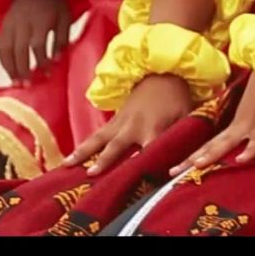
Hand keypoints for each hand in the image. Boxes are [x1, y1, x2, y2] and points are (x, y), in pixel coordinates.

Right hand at [0, 0, 71, 82]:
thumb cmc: (54, 2)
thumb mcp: (65, 16)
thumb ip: (62, 37)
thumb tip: (58, 60)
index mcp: (41, 18)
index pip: (37, 44)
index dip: (42, 60)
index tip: (47, 74)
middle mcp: (22, 21)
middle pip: (18, 49)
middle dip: (22, 69)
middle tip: (27, 85)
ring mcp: (10, 23)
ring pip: (5, 48)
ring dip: (9, 67)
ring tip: (16, 82)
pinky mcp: (3, 25)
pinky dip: (2, 59)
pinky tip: (8, 70)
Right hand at [63, 74, 192, 175]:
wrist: (161, 72)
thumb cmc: (177, 98)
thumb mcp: (187, 115)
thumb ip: (185, 136)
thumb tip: (188, 158)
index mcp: (154, 128)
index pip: (148, 152)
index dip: (143, 167)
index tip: (134, 182)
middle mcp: (133, 127)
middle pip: (116, 147)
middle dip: (105, 161)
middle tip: (91, 175)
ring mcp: (120, 123)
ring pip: (98, 139)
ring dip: (82, 152)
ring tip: (66, 165)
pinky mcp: (113, 120)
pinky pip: (97, 135)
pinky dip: (83, 146)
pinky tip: (69, 160)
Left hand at [172, 76, 254, 175]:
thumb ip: (249, 120)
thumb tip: (244, 134)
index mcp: (236, 122)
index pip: (211, 143)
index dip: (196, 155)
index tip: (178, 167)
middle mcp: (238, 124)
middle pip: (212, 145)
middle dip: (192, 160)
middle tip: (173, 172)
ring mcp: (250, 123)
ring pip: (227, 142)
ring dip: (211, 154)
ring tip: (197, 166)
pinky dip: (249, 150)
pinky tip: (240, 160)